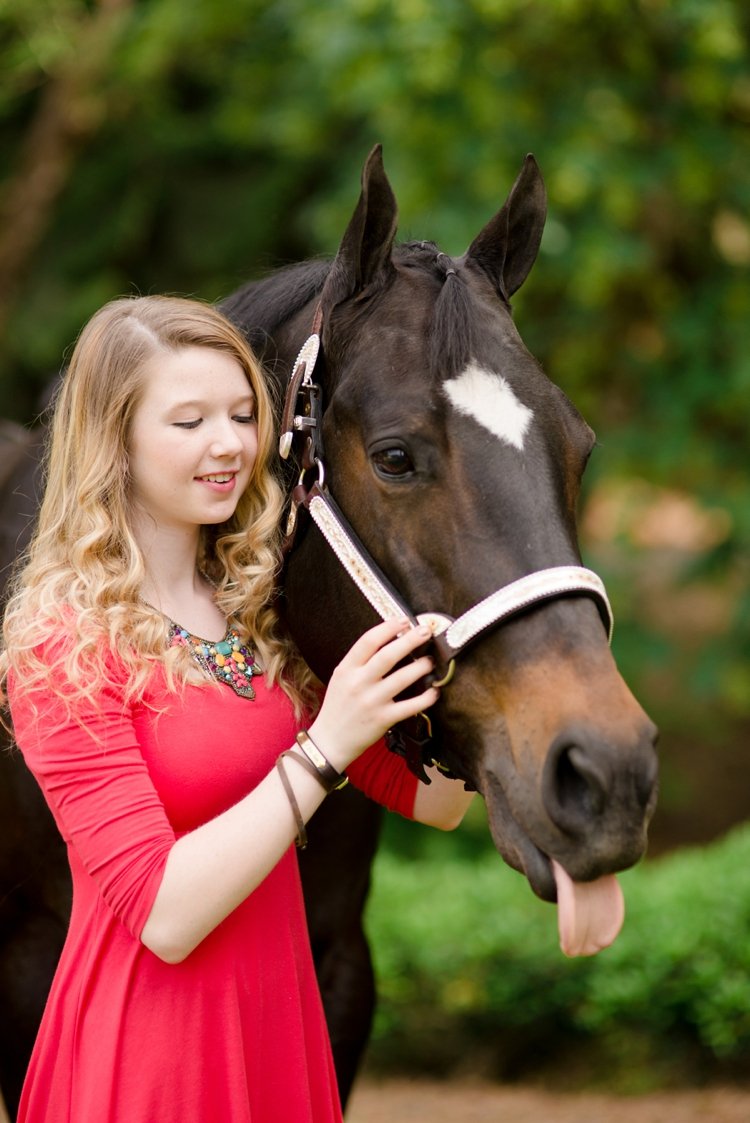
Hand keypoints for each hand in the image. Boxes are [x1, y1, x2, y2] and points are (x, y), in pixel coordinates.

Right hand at [307, 618, 438, 770]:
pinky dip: (426, 698)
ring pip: (402, 678)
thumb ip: (360, 661)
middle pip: (388, 655)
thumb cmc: (338, 706)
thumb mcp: (341, 678)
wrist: (330, 741)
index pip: (368, 641)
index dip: (388, 628)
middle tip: (425, 632)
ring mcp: (372, 701)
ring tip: (430, 661)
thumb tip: (389, 640)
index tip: (403, 621)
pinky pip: (410, 706)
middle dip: (410, 640)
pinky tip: (434, 691)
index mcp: (346, 669)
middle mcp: (359, 683)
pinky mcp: (383, 719)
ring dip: (421, 667)